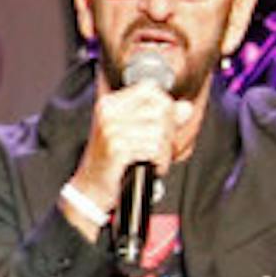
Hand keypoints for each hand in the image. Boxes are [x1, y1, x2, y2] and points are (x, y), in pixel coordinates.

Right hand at [72, 81, 194, 210]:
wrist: (90, 188)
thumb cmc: (109, 161)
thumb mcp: (132, 133)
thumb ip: (160, 117)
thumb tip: (186, 108)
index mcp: (109, 104)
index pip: (150, 88)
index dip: (164, 105)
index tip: (163, 124)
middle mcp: (108, 113)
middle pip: (160, 110)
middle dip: (169, 132)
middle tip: (161, 147)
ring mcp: (111, 130)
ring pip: (160, 131)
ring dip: (165, 151)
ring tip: (155, 159)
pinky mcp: (117, 148)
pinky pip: (154, 148)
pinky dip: (159, 161)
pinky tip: (151, 166)